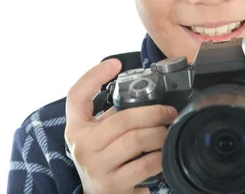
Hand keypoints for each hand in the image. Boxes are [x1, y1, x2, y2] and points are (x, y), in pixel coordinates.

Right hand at [64, 59, 177, 193]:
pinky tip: (163, 153)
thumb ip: (113, 116)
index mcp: (77, 129)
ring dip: (159, 133)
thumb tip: (147, 96)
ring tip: (167, 131)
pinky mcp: (113, 185)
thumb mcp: (98, 136)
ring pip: (135, 140)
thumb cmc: (102, 160)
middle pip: (122, 119)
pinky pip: (144, 165)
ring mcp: (97, 167)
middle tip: (169, 111)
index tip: (115, 63)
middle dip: (153, 112)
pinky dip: (159, 156)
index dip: (93, 76)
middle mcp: (82, 146)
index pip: (76, 96)